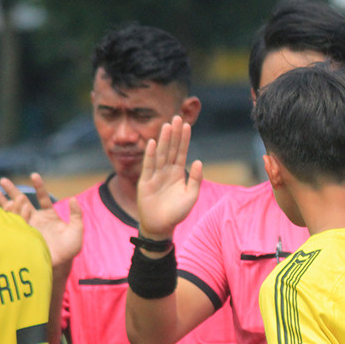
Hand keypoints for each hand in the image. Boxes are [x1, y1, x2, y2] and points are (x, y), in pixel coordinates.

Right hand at [0, 173, 82, 267]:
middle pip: (23, 201)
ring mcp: (29, 226)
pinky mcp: (23, 235)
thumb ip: (76, 214)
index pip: (42, 197)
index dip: (39, 186)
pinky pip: (15, 223)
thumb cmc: (70, 248)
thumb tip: (73, 199)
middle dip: (12, 191)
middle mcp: (36, 219)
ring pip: (15, 211)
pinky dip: (11, 215)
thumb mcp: (76, 229)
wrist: (61, 264)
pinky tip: (6, 207)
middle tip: (2, 180)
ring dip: (7, 202)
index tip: (34, 175)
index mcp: (48, 215)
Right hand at [136, 116, 201, 239]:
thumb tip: (199, 160)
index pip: (182, 152)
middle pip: (171, 148)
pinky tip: (153, 143)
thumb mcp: (191, 196)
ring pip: (161, 154)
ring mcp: (155, 175)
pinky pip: (149, 166)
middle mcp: (166, 171)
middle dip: (174, 134)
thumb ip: (196, 179)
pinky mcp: (145, 182)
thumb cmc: (177, 212)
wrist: (161, 227)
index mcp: (178, 173)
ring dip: (164, 140)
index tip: (186, 124)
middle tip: (177, 117)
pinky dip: (150, 155)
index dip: (184, 139)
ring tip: (167, 125)